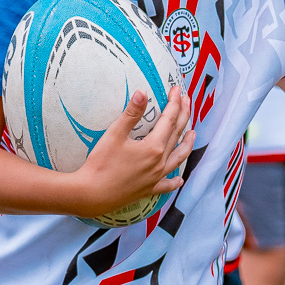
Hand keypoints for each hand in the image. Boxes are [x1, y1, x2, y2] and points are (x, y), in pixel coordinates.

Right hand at [71, 87, 192, 218]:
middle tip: (187, 101)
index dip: (174, 103)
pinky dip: (175, 181)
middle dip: (183, 116)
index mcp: (153, 147)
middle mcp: (160, 162)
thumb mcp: (114, 135)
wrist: (92, 194)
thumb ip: (131, 114)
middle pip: (176, 135)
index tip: (177, 90)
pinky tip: (179, 179)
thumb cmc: (101, 163)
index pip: (169, 119)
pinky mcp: (149, 189)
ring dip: (187, 144)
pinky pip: (167, 184)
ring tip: (193, 134)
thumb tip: (142, 93)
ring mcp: (156, 177)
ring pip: (178, 158)